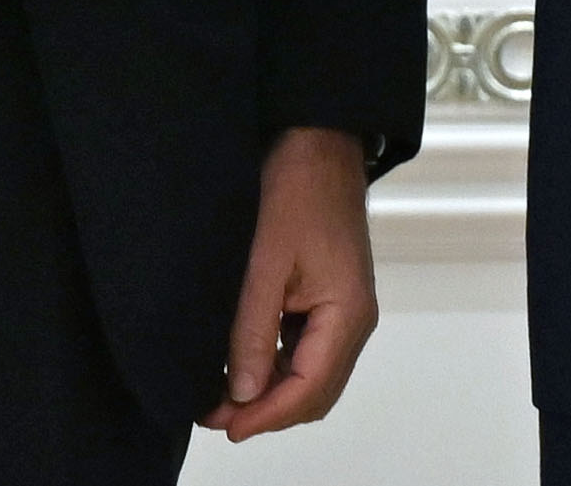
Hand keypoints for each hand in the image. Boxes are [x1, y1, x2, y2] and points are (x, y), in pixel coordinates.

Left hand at [203, 128, 377, 439]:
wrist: (317, 145)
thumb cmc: (297, 192)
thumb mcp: (265, 263)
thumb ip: (253, 330)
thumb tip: (242, 392)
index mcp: (347, 313)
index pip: (309, 388)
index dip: (266, 415)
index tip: (226, 426)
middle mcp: (355, 319)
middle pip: (315, 392)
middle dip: (268, 411)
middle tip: (216, 415)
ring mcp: (345, 309)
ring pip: (312, 375)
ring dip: (272, 390)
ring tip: (222, 395)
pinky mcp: (331, 298)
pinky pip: (308, 350)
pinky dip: (278, 366)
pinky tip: (243, 362)